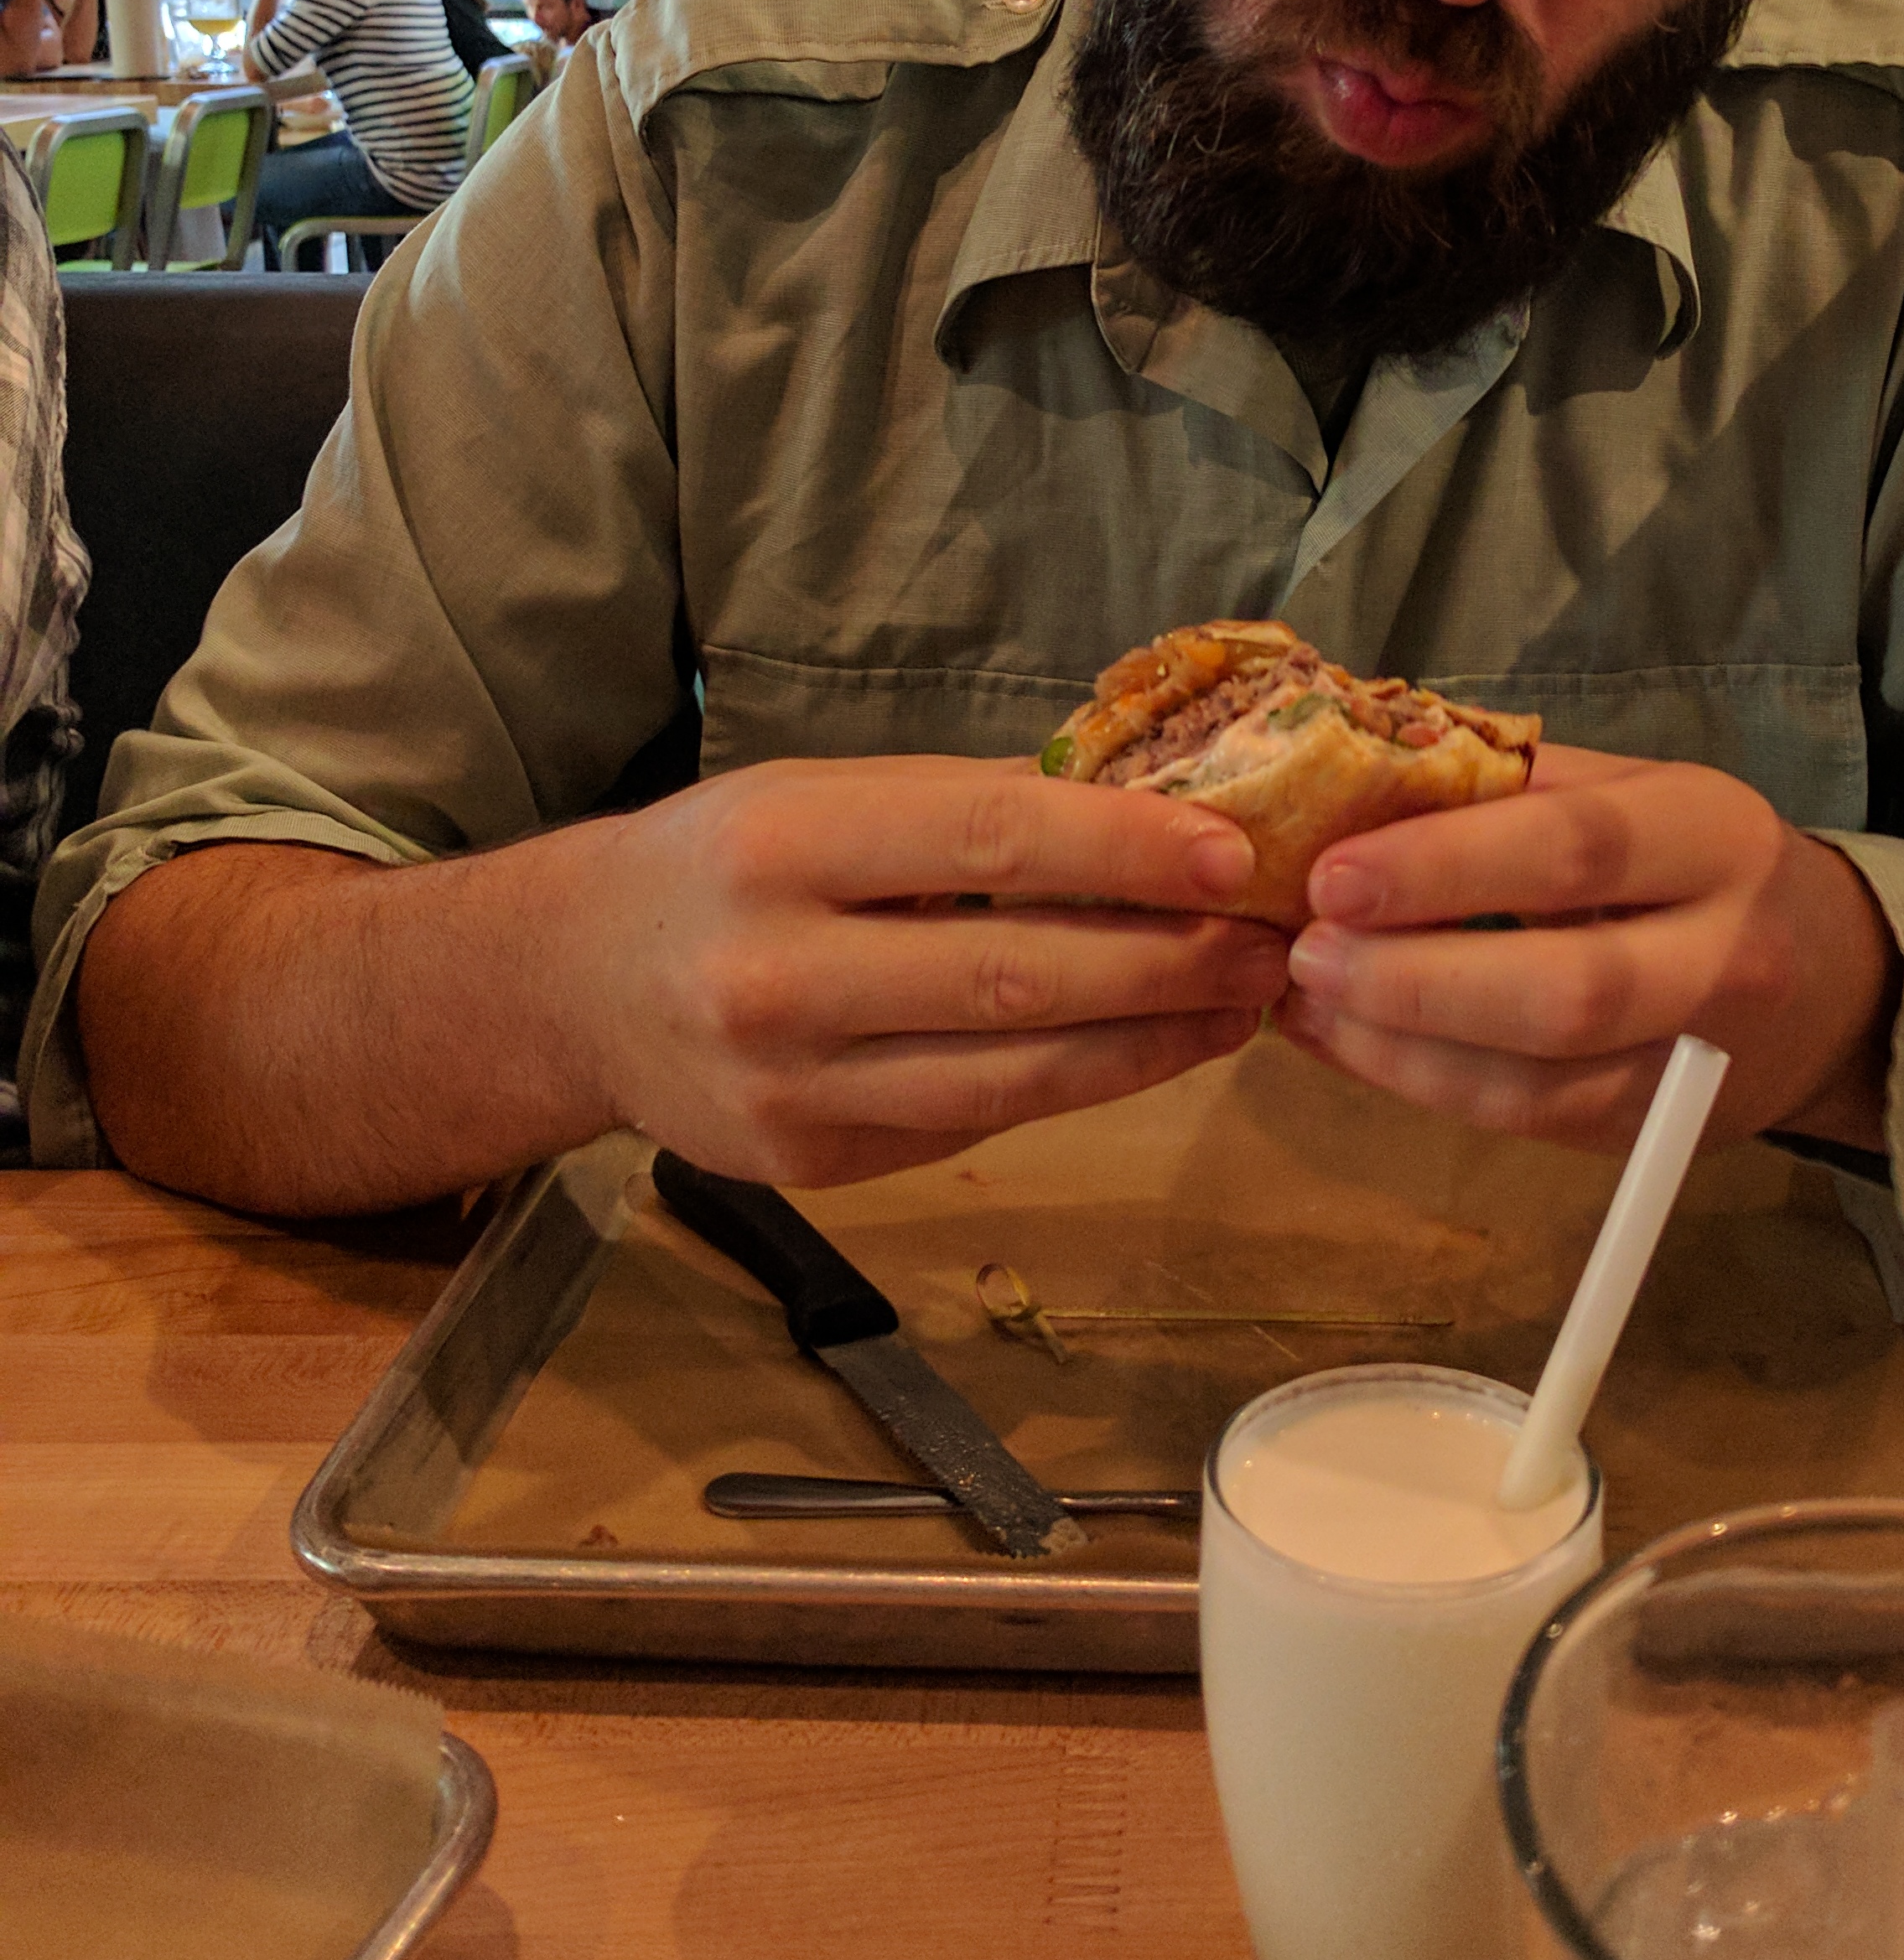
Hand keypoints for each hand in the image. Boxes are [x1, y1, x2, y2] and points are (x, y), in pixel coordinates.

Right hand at [543, 754, 1286, 1187]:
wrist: (574, 985)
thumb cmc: (721, 863)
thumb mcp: (820, 795)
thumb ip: (965, 806)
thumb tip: (1143, 803)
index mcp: (783, 846)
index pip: (988, 841)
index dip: (1124, 851)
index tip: (1233, 852)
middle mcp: (778, 974)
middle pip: (1016, 975)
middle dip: (1168, 961)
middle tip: (1273, 941)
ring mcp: (793, 1087)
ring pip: (1013, 1074)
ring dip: (1151, 1042)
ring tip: (1242, 1004)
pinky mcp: (815, 1164)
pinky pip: (976, 1120)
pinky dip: (1080, 1084)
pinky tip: (1151, 1047)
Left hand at [1277, 747, 1900, 1158]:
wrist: (1837, 982)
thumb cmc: (1698, 861)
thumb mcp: (1638, 790)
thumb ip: (1518, 785)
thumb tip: (1355, 777)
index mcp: (1713, 833)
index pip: (1577, 850)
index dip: (1446, 867)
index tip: (1332, 875)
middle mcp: (1723, 953)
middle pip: (1567, 989)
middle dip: (1415, 978)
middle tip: (1305, 951)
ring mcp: (1697, 1059)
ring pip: (1540, 1080)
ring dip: (1401, 1046)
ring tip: (1306, 1000)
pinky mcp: (1656, 1130)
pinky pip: (1528, 1122)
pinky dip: (1423, 1084)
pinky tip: (1346, 1040)